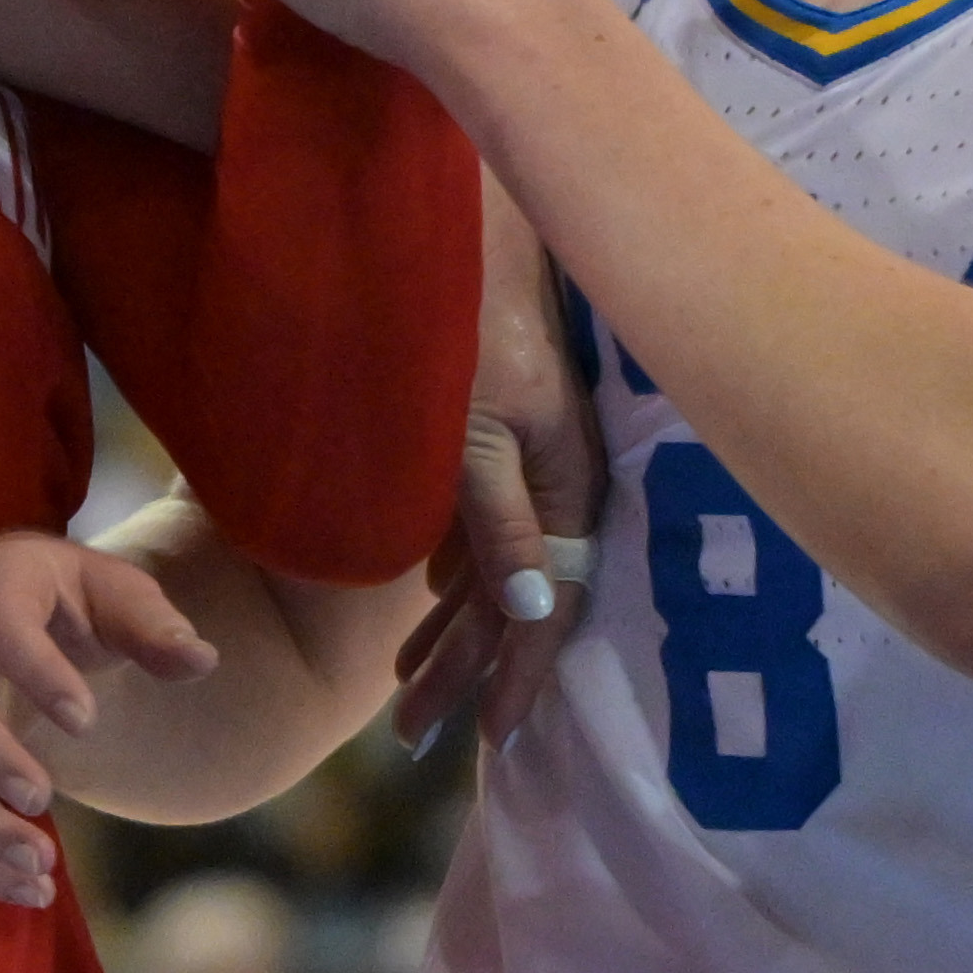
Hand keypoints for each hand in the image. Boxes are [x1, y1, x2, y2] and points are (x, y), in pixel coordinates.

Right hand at [0, 533, 216, 909]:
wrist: (27, 612)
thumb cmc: (78, 601)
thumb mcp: (121, 596)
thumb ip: (155, 627)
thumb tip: (201, 661)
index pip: (0, 627)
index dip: (36, 673)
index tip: (86, 722)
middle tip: (42, 800)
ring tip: (40, 867)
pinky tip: (30, 891)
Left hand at [391, 246, 604, 755]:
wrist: (475, 230)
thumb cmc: (465, 321)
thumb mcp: (478, 428)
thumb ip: (499, 520)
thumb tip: (530, 616)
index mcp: (564, 491)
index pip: (543, 612)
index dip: (515, 679)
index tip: (488, 743)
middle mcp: (557, 488)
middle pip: (512, 605)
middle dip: (463, 675)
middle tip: (411, 738)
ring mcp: (534, 466)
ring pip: (494, 574)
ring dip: (453, 634)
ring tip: (408, 694)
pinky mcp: (508, 442)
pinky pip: (482, 532)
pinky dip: (452, 579)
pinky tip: (430, 607)